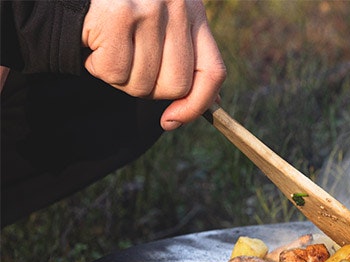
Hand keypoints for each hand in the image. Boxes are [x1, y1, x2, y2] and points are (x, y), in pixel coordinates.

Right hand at [82, 0, 226, 129]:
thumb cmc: (119, 8)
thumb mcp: (162, 23)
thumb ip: (186, 57)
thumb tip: (211, 102)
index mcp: (194, 12)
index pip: (213, 72)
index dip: (196, 105)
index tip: (172, 120)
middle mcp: (177, 7)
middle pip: (177, 86)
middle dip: (147, 89)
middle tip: (128, 65)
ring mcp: (150, 10)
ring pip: (143, 84)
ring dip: (118, 77)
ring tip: (109, 47)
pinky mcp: (118, 15)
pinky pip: (115, 72)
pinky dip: (98, 67)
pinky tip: (94, 43)